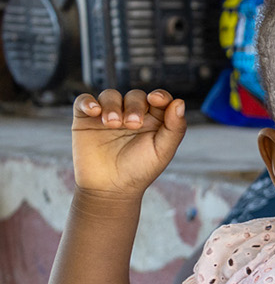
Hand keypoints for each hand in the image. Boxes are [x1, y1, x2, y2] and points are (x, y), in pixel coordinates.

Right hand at [70, 89, 185, 199]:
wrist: (109, 188)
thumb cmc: (139, 170)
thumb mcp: (162, 151)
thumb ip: (175, 127)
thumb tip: (180, 102)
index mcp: (154, 120)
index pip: (159, 99)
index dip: (159, 95)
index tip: (155, 99)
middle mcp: (131, 114)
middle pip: (135, 96)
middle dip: (134, 106)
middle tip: (131, 125)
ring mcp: (108, 115)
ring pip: (110, 95)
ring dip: (112, 105)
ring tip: (112, 124)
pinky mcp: (86, 119)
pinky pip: (84, 100)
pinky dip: (88, 101)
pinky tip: (94, 110)